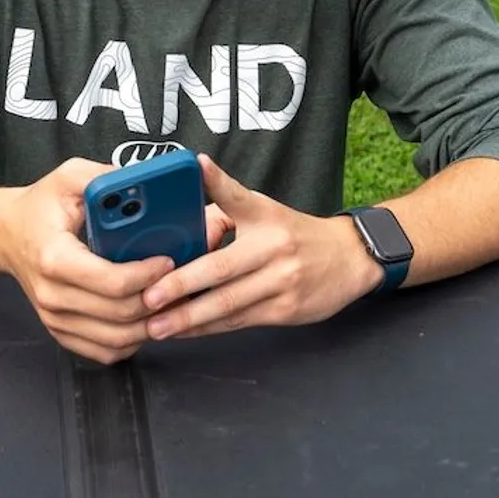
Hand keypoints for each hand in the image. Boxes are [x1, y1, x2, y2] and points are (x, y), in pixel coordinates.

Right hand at [0, 158, 176, 364]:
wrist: (7, 236)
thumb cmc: (40, 207)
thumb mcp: (68, 178)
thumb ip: (104, 178)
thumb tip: (143, 182)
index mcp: (55, 258)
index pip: (113, 282)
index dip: (149, 275)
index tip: (169, 260)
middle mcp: (52, 295)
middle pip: (121, 314)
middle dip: (159, 301)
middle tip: (179, 283)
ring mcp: (55, 319)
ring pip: (117, 339)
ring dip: (151, 325)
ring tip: (170, 302)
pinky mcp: (61, 332)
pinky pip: (106, 351)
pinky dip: (133, 341)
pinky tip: (145, 319)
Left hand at [140, 154, 381, 339]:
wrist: (349, 257)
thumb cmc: (294, 234)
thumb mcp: (265, 211)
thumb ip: (225, 211)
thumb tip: (187, 222)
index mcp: (264, 215)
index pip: (236, 195)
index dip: (216, 180)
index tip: (198, 166)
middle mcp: (272, 247)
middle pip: (220, 269)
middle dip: (180, 286)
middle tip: (149, 296)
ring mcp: (281, 281)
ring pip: (227, 303)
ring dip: (188, 317)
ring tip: (157, 325)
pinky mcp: (286, 310)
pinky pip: (239, 322)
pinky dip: (209, 328)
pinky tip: (186, 331)